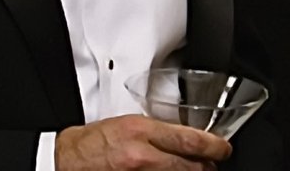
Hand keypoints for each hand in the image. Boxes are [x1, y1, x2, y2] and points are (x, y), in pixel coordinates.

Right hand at [55, 114, 231, 169]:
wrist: (65, 159)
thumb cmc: (95, 141)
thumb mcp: (130, 124)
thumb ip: (158, 130)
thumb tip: (185, 138)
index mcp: (142, 132)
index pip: (190, 140)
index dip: (214, 147)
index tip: (224, 148)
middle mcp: (141, 156)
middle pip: (189, 166)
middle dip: (206, 167)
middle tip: (212, 165)